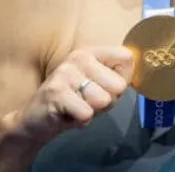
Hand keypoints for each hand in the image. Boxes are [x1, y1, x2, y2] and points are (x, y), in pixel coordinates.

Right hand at [4, 46, 134, 144]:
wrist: (35, 121)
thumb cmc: (73, 103)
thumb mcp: (98, 87)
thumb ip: (117, 79)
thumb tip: (139, 73)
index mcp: (91, 53)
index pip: (127, 58)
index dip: (124, 80)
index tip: (107, 88)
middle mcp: (79, 58)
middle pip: (119, 85)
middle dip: (108, 102)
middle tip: (88, 102)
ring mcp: (65, 73)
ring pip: (103, 100)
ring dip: (93, 112)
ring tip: (77, 107)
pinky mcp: (56, 92)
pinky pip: (86, 113)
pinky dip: (80, 121)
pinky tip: (68, 115)